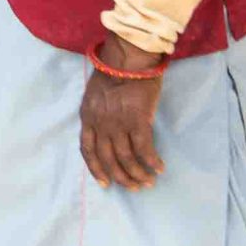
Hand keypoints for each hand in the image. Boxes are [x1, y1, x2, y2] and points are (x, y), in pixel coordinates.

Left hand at [78, 34, 165, 190]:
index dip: (95, 169)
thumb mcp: (96, 94)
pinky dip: (151, 162)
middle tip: (134, 187)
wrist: (128, 58)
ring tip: (148, 182)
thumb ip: (99, 113)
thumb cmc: (115, 71)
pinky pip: (144, 149)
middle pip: (107, 158)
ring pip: (125, 158)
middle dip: (120, 177)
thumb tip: (108, 130)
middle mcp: (99, 123)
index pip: (87, 150)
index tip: (105, 183)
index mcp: (87, 116)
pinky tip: (158, 168)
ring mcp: (117, 123)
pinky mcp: (137, 120)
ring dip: (137, 174)